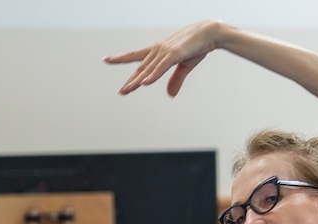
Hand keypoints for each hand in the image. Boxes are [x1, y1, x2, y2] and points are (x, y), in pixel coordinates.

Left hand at [104, 20, 224, 95]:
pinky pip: (161, 67)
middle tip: (122, 92)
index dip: (121, 58)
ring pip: (148, 69)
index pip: (136, 56)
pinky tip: (145, 83)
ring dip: (138, 81)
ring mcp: (165, 51)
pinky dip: (152, 75)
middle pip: (141, 68)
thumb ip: (175, 80)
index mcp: (159, 51)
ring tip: (127, 90)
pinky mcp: (174, 54)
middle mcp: (158, 50)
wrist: (209, 33)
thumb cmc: (196, 46)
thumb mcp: (184, 66)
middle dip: (131, 80)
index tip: (107, 59)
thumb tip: (169, 95)